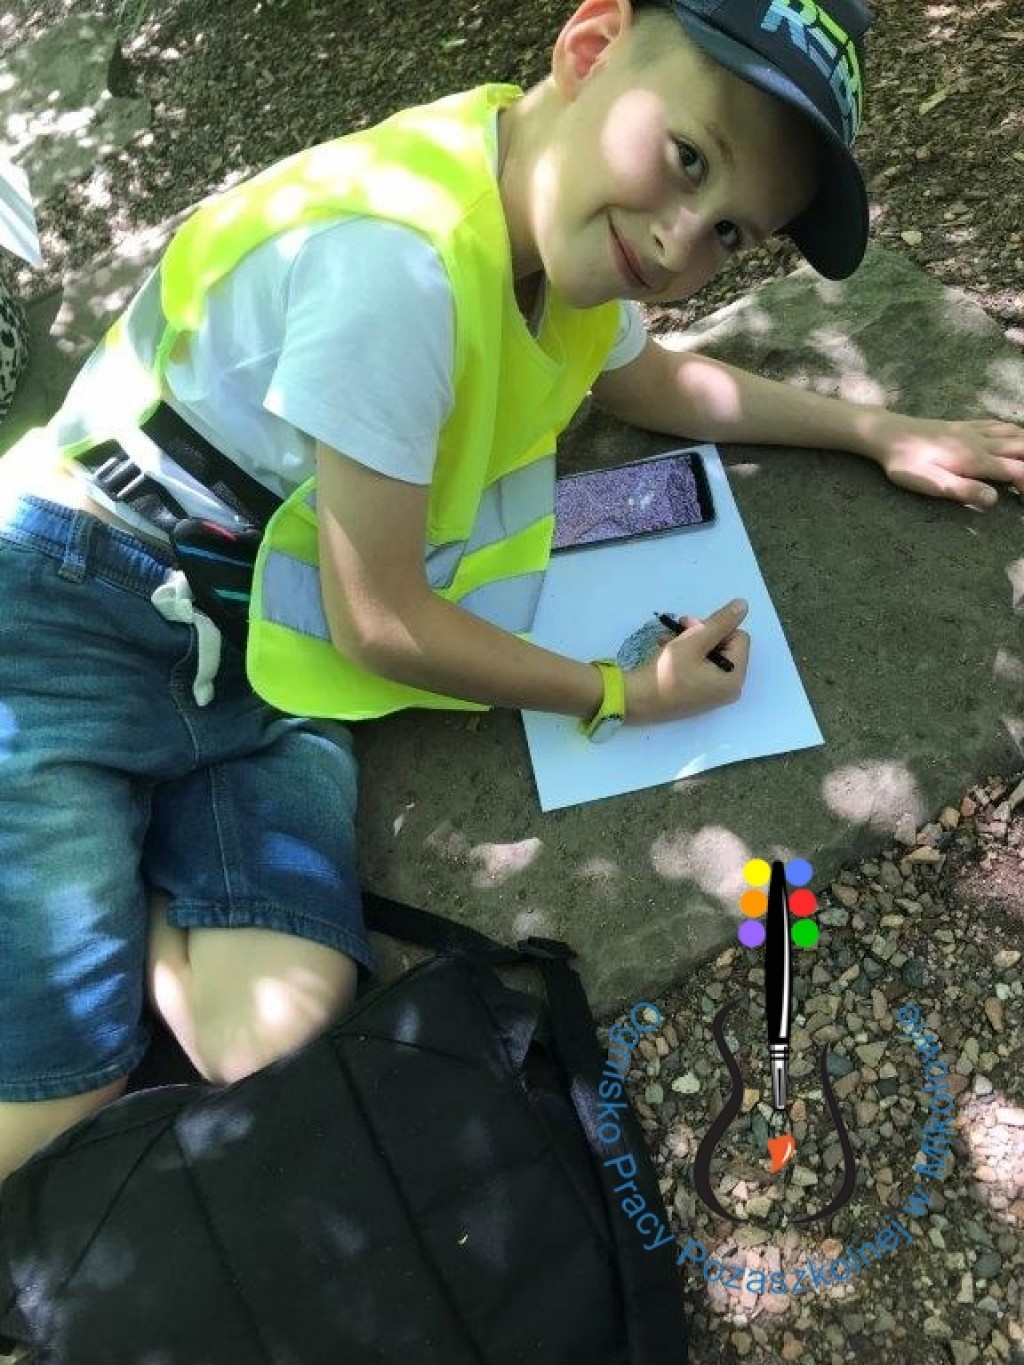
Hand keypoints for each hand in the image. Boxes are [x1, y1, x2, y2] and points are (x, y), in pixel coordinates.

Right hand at [624, 599, 749, 723]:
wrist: (636, 701)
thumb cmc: (667, 672)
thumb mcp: (694, 641)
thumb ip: (721, 622)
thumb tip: (743, 605)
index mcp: (734, 677)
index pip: (738, 637)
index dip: (715, 627)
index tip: (690, 627)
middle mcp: (729, 688)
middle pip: (724, 646)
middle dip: (701, 633)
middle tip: (678, 628)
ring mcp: (713, 694)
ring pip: (709, 655)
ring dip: (689, 641)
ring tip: (666, 639)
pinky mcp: (698, 695)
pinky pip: (700, 668)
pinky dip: (686, 656)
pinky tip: (665, 649)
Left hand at [861, 412, 1023, 506]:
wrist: (889, 433)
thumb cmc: (906, 463)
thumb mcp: (931, 483)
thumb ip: (963, 490)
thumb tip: (994, 499)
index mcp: (975, 460)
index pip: (1017, 471)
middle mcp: (981, 442)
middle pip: (1022, 448)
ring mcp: (974, 431)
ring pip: (1015, 432)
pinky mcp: (965, 425)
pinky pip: (998, 423)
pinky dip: (1014, 430)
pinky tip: (1013, 435)